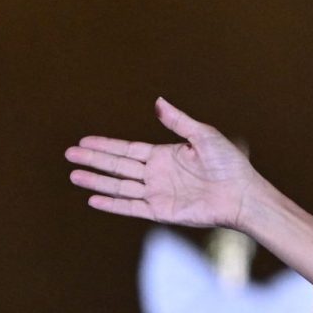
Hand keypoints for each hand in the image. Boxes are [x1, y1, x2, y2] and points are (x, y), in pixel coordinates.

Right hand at [65, 98, 258, 228]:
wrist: (243, 195)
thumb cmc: (229, 165)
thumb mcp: (203, 135)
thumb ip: (178, 121)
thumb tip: (158, 101)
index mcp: (165, 156)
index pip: (127, 149)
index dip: (105, 146)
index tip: (83, 142)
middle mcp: (157, 175)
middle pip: (118, 166)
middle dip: (93, 160)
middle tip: (68, 155)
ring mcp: (158, 193)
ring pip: (120, 186)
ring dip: (97, 180)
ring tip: (74, 175)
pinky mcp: (162, 211)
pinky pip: (132, 207)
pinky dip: (113, 204)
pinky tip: (93, 199)